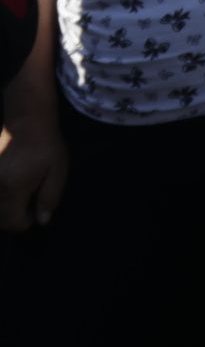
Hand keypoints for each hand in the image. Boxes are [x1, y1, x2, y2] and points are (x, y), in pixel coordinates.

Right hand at [0, 115, 68, 231]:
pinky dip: (0, 197)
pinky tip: (12, 185)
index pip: (13, 223)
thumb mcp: (57, 172)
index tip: (36, 208)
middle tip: (29, 200)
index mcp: (14, 188)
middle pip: (0, 220)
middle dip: (14, 217)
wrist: (27, 123)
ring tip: (21, 192)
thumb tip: (41, 221)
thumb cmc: (46, 147)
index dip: (27, 221)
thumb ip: (49, 198)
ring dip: (5, 208)